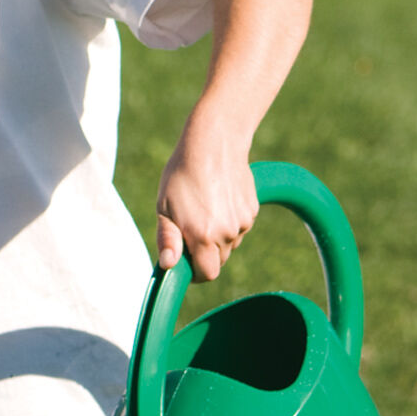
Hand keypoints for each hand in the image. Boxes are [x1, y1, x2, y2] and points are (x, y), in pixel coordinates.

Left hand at [154, 119, 258, 281]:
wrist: (215, 141)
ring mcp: (243, 222)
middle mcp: (227, 233)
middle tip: (191, 230)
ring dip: (218, 237)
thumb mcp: (164, 207)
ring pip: (230, 243)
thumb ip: (167, 239)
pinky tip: (219, 199)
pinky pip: (240, 227)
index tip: (187, 262)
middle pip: (219, 261)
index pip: (208, 274)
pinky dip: (230, 221)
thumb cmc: (182, 174)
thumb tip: (168, 265)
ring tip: (205, 208)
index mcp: (203, 236)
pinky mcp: (252, 210)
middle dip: (205, 255)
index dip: (196, 273)